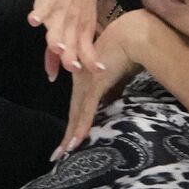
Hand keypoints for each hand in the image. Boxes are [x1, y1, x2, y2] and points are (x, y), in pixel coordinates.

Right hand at [29, 0, 101, 80]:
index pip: (87, 50)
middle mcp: (73, 23)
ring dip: (57, 39)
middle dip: (71, 56)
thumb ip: (73, 39)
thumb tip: (64, 60)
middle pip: (71, 44)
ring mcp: (60, 12)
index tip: (97, 72)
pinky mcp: (47, 1)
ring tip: (56, 47)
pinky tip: (33, 21)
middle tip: (72, 67)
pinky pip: (42, 8)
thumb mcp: (82, 17)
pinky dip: (38, 14)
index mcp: (84, 27)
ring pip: (58, 29)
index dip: (91, 62)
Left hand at [51, 11, 146, 160]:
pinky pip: (87, 110)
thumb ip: (112, 87)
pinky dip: (82, 126)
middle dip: (67, 135)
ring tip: (64, 152)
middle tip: (58, 154)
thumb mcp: (116, 72)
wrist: (130, 35)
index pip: (77, 105)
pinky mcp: (93, 85)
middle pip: (74, 112)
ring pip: (77, 114)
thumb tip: (113, 100)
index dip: (74, 123)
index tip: (68, 139)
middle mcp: (81, 81)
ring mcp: (85, 83)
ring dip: (71, 135)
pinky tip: (76, 141)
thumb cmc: (126, 49)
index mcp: (84, 78)